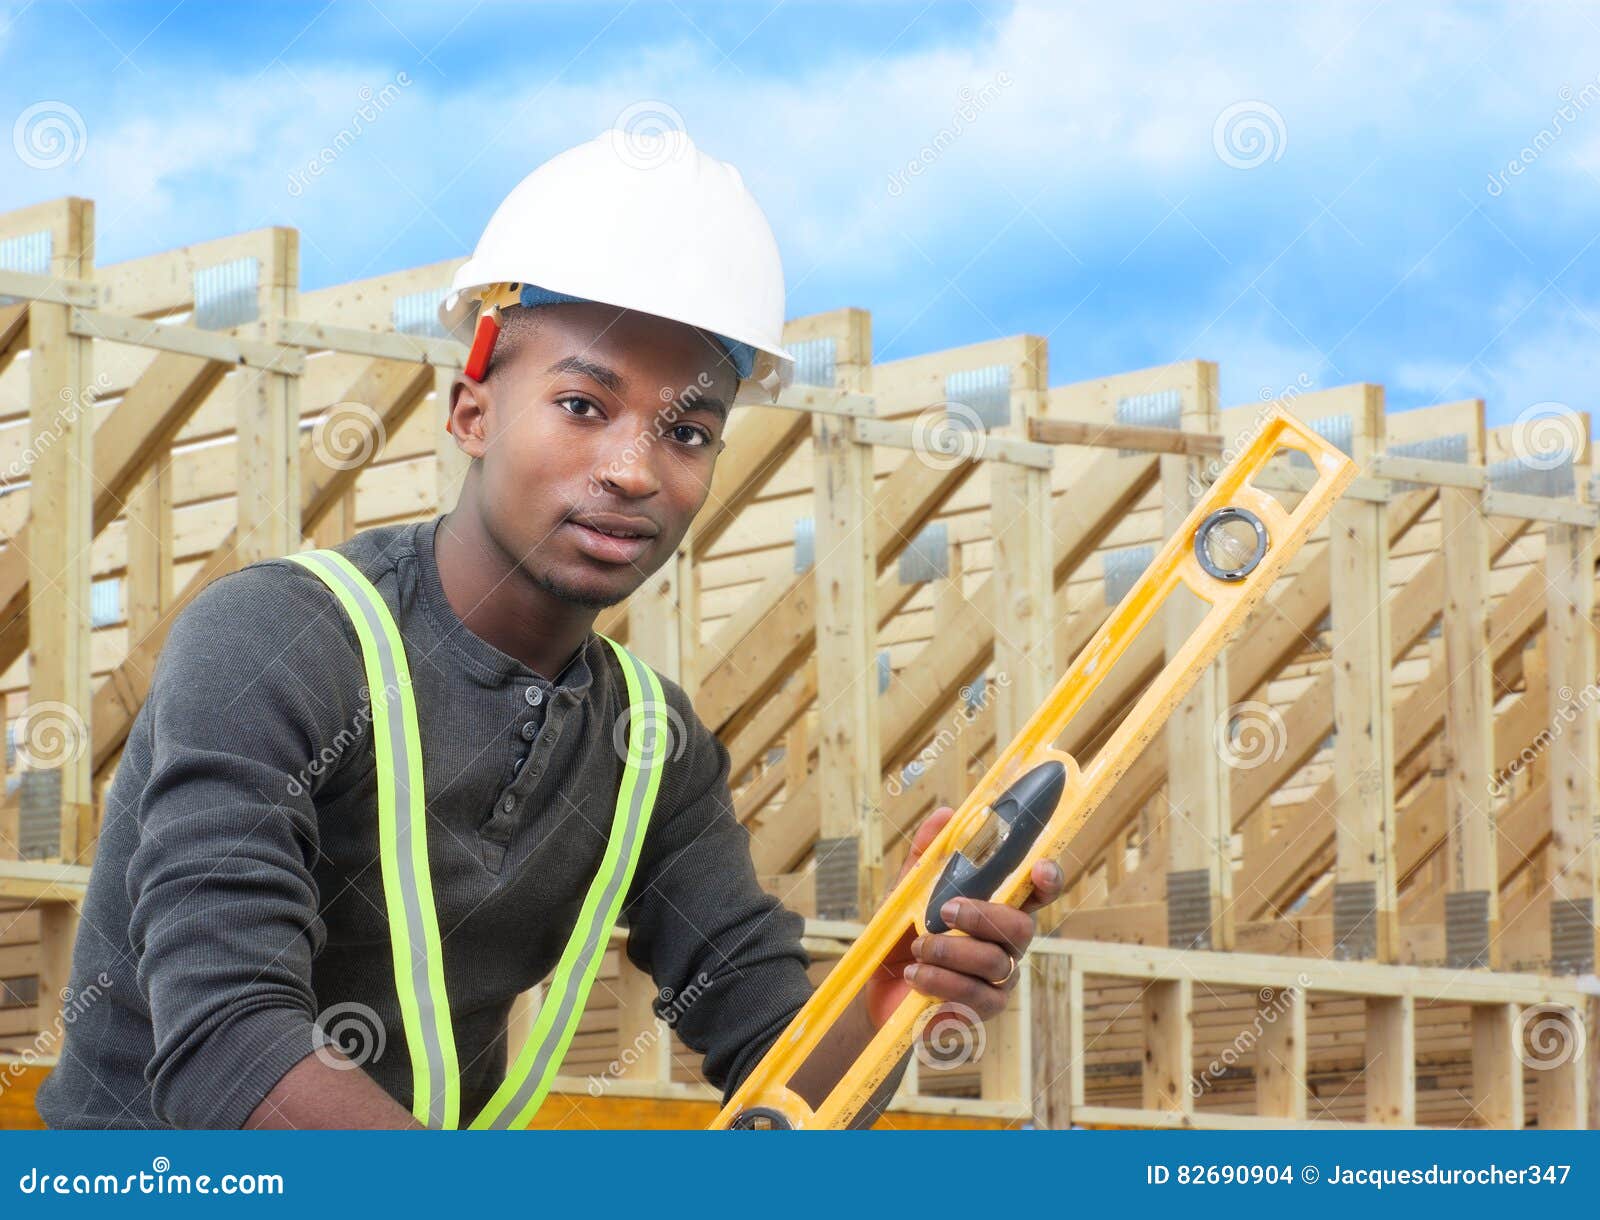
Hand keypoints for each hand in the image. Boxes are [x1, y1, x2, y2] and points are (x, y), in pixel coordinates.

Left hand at [863, 806, 1064, 1030]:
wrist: (880, 987)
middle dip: (983, 915)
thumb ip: (928, 854)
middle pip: (1021, 926)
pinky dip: (941, 981)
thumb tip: (945, 815)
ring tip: (917, 947)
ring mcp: (1001, 978)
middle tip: (943, 911)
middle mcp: (1008, 943)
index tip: (1039, 868)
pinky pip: (975, 996)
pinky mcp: (984, 1010)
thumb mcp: (908, 889)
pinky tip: (915, 975)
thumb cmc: (904, 933)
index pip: (1036, 892)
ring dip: (950, 951)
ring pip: (994, 961)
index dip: (1047, 879)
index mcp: (998, 907)